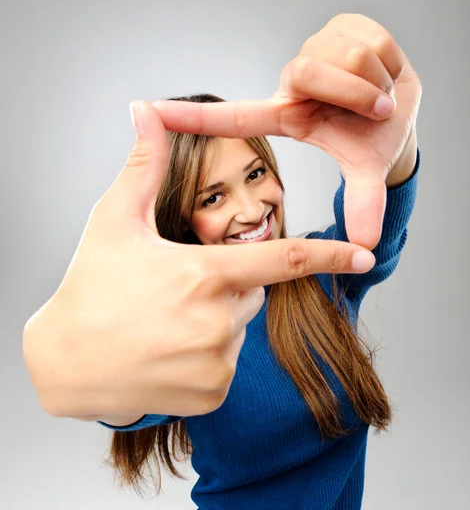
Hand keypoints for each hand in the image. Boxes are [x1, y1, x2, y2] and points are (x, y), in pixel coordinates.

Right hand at [23, 101, 375, 419]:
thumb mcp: (114, 222)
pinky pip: (225, 367)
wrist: (64, 365)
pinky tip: (166, 355)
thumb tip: (143, 112)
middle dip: (227, 286)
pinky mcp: (211, 397)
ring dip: (214, 324)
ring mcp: (216, 364)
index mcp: (204, 275)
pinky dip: (206, 359)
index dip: (327, 256)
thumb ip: (141, 167)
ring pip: (237, 332)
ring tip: (164, 327)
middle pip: (251, 294)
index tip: (365, 256)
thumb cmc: (89, 289)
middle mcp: (218, 323)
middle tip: (176, 291)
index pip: (281, 261)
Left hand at [152, 13, 421, 249]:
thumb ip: (363, 203)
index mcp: (288, 116)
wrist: (408, 105)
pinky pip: (370, 40)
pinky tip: (388, 71)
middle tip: (379, 110)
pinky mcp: (342, 22)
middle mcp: (294, 81)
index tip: (147, 110)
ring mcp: (316, 49)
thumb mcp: (367, 169)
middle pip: (307, 72)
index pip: (235, 117)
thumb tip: (367, 245)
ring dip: (377, 83)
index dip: (194, 117)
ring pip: (346, 58)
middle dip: (355, 94)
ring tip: (382, 96)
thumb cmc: (375, 137)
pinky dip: (392, 63)